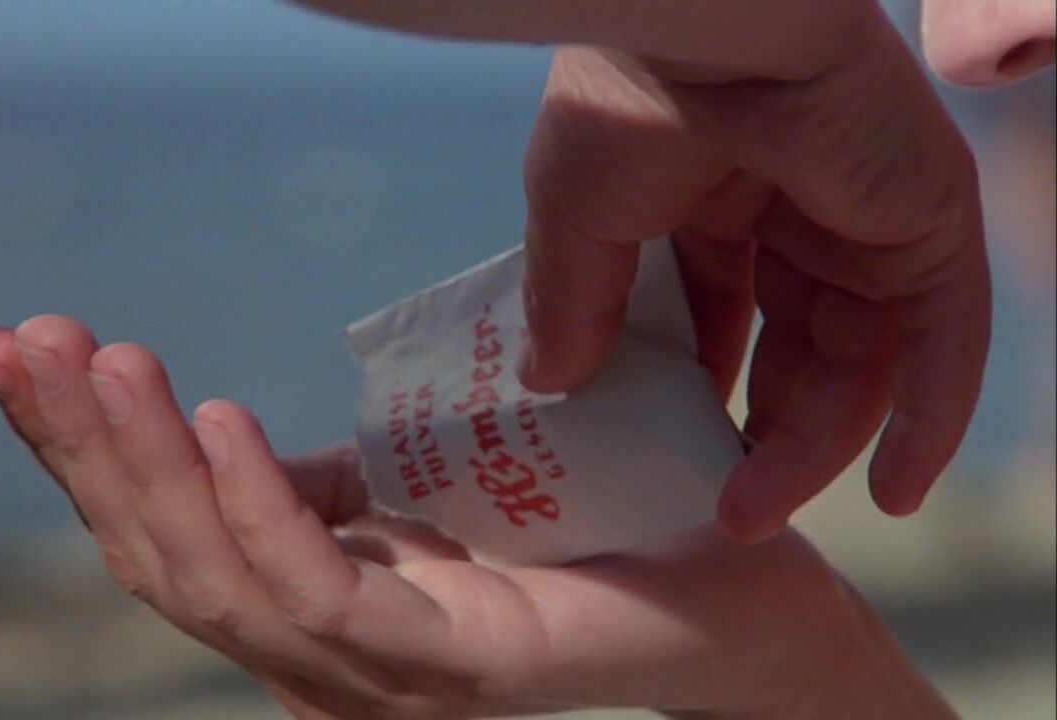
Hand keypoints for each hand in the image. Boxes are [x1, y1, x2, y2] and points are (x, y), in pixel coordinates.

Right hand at [0, 314, 953, 718]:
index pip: (156, 531)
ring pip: (220, 584)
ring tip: (109, 366)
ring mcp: (378, 679)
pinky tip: (220, 427)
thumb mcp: (401, 489)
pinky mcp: (450, 670)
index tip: (14, 347)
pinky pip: (326, 596)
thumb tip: (207, 433)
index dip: (73, 447)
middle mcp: (315, 663)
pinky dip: (259, 513)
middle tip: (31, 341)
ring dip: (148, 469)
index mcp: (297, 613)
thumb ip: (308, 490)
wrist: (716, 585)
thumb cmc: (564, 523)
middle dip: (83, 449)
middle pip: (162, 560)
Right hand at [292, 1, 991, 542]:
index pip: (723, 318)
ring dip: (819, 447)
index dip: (701, 393)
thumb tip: (548, 381)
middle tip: (723, 508)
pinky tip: (895, 493)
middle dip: (763, 435)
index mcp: (716, 203)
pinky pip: (945, 345)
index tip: (671, 460)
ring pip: (862, 361)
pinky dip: (930, 424)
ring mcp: (868, 221)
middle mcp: (799, 215)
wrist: (700, 25)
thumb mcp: (573, 221)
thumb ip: (573, 305)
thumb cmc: (623, 103)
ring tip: (752, 511)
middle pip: (798, 351)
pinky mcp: (929, 225)